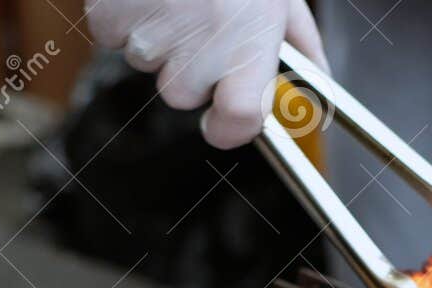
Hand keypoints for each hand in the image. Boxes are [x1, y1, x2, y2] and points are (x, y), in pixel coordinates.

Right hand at [86, 0, 327, 148]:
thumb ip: (301, 43)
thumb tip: (321, 84)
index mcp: (245, 51)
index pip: (236, 124)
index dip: (229, 127)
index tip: (224, 120)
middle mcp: (197, 55)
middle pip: (182, 93)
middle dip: (188, 63)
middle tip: (198, 16)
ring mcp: (148, 42)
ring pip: (147, 61)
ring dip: (157, 34)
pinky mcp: (110, 21)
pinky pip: (113, 36)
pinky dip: (124, 15)